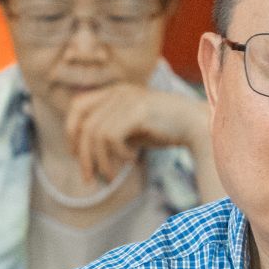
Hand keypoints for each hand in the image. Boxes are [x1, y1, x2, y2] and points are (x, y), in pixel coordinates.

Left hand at [63, 86, 208, 184]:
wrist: (196, 124)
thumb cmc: (165, 129)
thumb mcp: (132, 128)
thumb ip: (111, 132)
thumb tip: (86, 153)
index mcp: (114, 91)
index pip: (77, 107)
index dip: (71, 131)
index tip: (77, 155)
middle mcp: (118, 92)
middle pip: (83, 124)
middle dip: (83, 155)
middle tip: (89, 177)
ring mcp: (127, 99)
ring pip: (96, 134)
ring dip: (102, 161)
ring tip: (113, 175)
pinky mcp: (137, 110)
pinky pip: (111, 136)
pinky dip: (118, 154)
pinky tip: (133, 159)